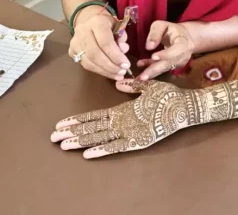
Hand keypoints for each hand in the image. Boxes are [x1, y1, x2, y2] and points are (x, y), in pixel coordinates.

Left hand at [51, 79, 188, 158]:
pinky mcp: (138, 141)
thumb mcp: (149, 87)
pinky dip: (102, 149)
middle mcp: (122, 121)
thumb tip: (118, 84)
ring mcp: (129, 132)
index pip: (94, 116)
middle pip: (92, 127)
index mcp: (122, 109)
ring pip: (100, 137)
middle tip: (53, 137)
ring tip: (64, 145)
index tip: (61, 124)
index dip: (77, 120)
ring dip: (81, 141)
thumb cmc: (167, 97)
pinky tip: (87, 154)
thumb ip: (132, 86)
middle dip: (72, 132)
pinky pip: (117, 147)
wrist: (184, 107)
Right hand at [69, 8, 130, 79]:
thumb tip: (123, 50)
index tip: (126, 65)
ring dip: (105, 71)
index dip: (116, 56)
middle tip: (122, 72)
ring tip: (117, 75)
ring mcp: (74, 42)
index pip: (105, 42)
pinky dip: (98, 71)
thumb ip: (122, 38)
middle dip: (110, 66)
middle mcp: (82, 31)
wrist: (90, 21)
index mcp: (97, 22)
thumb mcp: (118, 27)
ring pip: (89, 62)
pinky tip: (108, 73)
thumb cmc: (108, 26)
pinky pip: (85, 64)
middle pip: (95, 54)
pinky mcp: (71, 51)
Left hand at [137, 21, 194, 80]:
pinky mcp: (174, 67)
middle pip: (170, 62)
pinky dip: (152, 71)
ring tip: (139, 78)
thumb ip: (155, 33)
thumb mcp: (162, 25)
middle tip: (142, 76)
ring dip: (152, 73)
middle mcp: (184, 54)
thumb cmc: (171, 30)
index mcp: (184, 42)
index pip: (177, 49)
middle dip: (155, 69)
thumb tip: (148, 47)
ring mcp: (180, 62)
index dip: (166, 54)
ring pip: (165, 68)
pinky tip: (141, 74)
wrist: (184, 37)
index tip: (153, 56)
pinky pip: (162, 69)